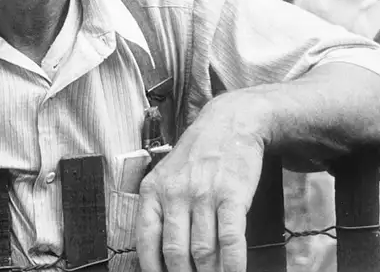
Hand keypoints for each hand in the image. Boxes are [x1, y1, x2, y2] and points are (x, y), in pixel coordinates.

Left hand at [136, 94, 264, 271]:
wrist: (229, 123)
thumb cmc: (197, 155)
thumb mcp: (166, 176)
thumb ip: (160, 210)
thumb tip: (161, 256)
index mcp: (153, 191)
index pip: (147, 242)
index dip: (155, 270)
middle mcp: (175, 194)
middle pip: (175, 253)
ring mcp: (203, 194)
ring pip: (202, 251)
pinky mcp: (230, 195)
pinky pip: (229, 240)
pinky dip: (232, 264)